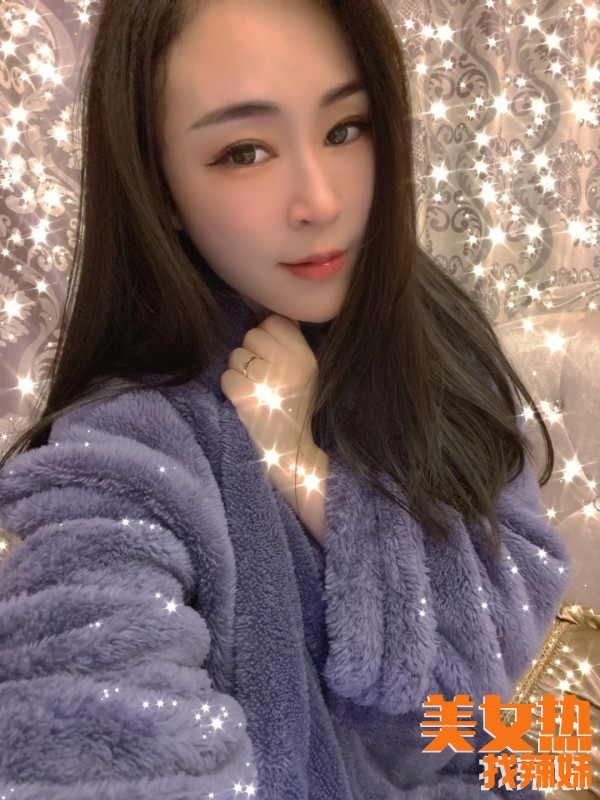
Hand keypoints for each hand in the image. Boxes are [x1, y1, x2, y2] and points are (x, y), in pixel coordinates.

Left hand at [220, 313, 321, 493]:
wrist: (292, 454)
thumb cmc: (294, 409)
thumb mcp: (306, 371)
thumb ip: (291, 341)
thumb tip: (272, 315)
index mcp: (306, 356)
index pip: (274, 322)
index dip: (267, 338)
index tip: (272, 358)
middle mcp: (290, 366)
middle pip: (252, 336)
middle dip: (251, 354)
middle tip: (262, 377)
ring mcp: (268, 381)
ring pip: (236, 355)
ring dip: (239, 372)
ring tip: (255, 390)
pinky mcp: (247, 398)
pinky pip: (226, 377)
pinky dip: (231, 389)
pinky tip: (245, 401)